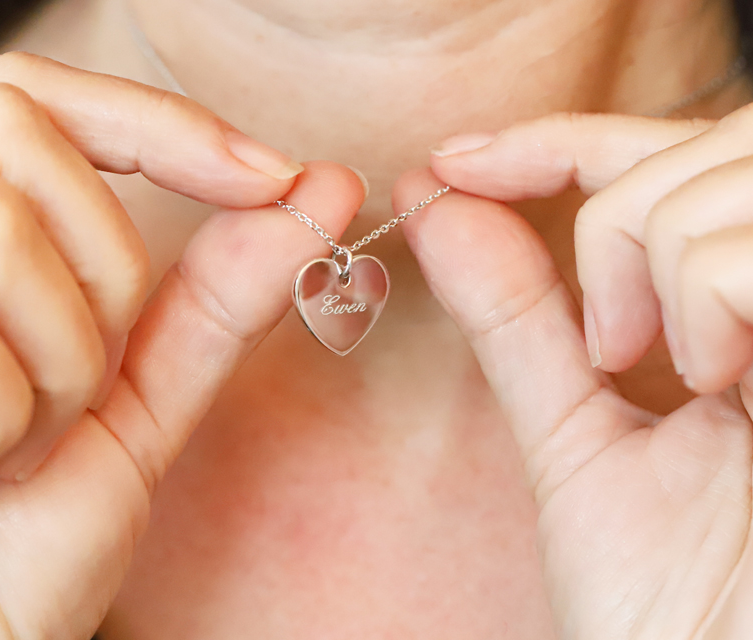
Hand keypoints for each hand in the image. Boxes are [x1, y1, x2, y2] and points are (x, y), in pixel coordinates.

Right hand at [0, 53, 365, 638]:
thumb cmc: (36, 516)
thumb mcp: (142, 392)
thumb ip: (222, 292)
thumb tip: (320, 192)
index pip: (47, 99)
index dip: (165, 124)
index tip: (274, 175)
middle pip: (24, 143)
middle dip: (104, 271)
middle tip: (87, 378)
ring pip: (1, 239)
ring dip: (58, 363)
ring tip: (22, 436)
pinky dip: (0, 422)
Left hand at [396, 108, 752, 638]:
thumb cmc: (666, 601)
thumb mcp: (575, 435)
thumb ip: (516, 318)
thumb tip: (436, 202)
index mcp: (743, 315)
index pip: (658, 163)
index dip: (554, 141)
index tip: (452, 164)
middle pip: (703, 149)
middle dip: (614, 215)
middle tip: (605, 340)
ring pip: (722, 179)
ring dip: (655, 263)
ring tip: (664, 371)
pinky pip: (746, 248)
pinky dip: (702, 296)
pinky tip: (718, 387)